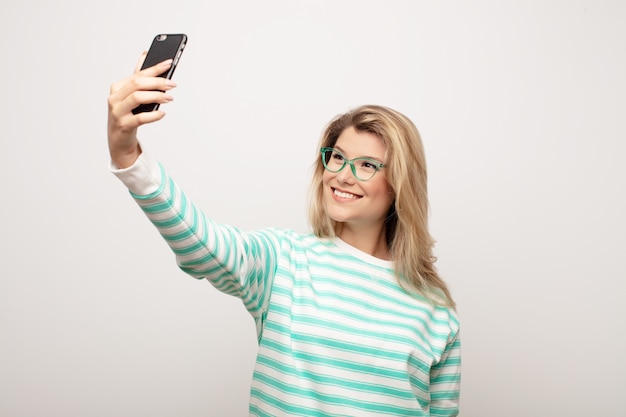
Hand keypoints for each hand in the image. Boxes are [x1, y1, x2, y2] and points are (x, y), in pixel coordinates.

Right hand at [107, 53, 176, 167]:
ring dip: (156, 96)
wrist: (118, 140)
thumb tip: (145, 56)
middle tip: (172, 84)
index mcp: (118, 88)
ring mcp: (118, 112)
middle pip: (137, 84)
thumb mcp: (131, 96)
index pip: (138, 74)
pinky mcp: (124, 125)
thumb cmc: (127, 116)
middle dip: (157, 82)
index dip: (155, 68)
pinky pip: (140, 118)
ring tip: (169, 98)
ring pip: (137, 97)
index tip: (169, 63)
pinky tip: (162, 113)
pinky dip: (153, 115)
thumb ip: (138, 77)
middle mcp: (115, 98)